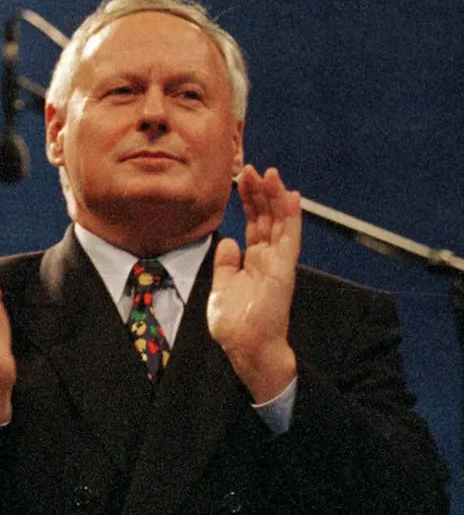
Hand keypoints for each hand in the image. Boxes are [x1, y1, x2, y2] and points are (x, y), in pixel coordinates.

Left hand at [207, 165, 299, 404]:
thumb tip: (229, 242)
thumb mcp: (222, 286)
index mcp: (254, 262)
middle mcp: (269, 259)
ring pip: (280, 222)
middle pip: (267, 218)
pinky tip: (290, 196)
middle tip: (253, 168)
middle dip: (260, 192)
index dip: (249, 202)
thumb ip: (227, 264)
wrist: (245, 347)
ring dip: (276, 197)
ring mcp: (278, 263)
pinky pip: (290, 238)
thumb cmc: (235, 323)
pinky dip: (291, 216)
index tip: (242, 180)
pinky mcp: (283, 270)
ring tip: (271, 173)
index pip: (254, 224)